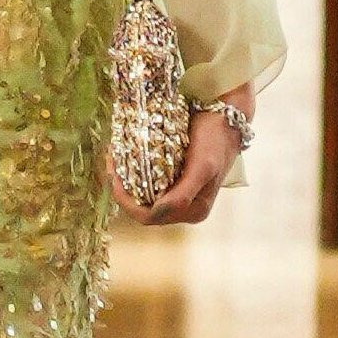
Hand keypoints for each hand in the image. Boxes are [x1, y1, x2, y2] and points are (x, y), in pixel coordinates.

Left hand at [105, 82, 253, 226]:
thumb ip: (182, 194)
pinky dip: (135, 172)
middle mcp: (186, 207)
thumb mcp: (202, 167)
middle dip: (123, 189)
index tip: (113, 174)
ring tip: (114, 157)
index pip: (149, 217)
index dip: (126, 201)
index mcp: (193, 210)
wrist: (226, 120)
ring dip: (126, 180)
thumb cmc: (216, 142)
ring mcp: (180, 193)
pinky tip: (126, 156)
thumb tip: (158, 212)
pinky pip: (150, 182)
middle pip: (144, 207)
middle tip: (110, 161)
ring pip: (144, 195)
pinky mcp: (176, 179)